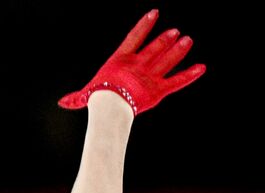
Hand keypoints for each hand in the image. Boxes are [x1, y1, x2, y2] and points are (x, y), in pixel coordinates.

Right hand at [58, 9, 205, 115]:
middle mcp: (138, 64)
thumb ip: (78, 97)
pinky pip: (177, 81)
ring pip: (167, 60)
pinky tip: (201, 67)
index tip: (154, 14)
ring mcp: (150, 75)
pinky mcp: (159, 90)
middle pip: (155, 49)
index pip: (134, 37)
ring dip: (178, 50)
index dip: (144, 25)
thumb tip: (62, 103)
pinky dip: (190, 74)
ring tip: (187, 40)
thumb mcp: (86, 95)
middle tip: (177, 32)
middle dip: (165, 40)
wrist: (109, 106)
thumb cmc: (96, 100)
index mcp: (121, 60)